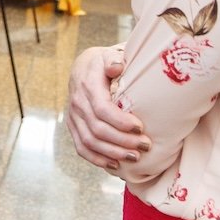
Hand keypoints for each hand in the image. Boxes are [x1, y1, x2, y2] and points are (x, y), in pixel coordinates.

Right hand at [64, 46, 148, 171]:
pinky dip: (97, 159)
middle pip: (98, 129)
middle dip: (123, 141)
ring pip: (90, 142)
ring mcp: (73, 117)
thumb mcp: (107, 55)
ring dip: (113, 153)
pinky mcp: (73, 127)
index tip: (140, 127)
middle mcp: (77, 103)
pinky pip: (81, 147)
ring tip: (135, 157)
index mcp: (88, 86)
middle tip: (145, 145)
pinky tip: (114, 165)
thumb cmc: (102, 63)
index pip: (102, 109)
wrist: (82, 67)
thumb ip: (113, 60)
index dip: (121, 122)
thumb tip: (117, 66)